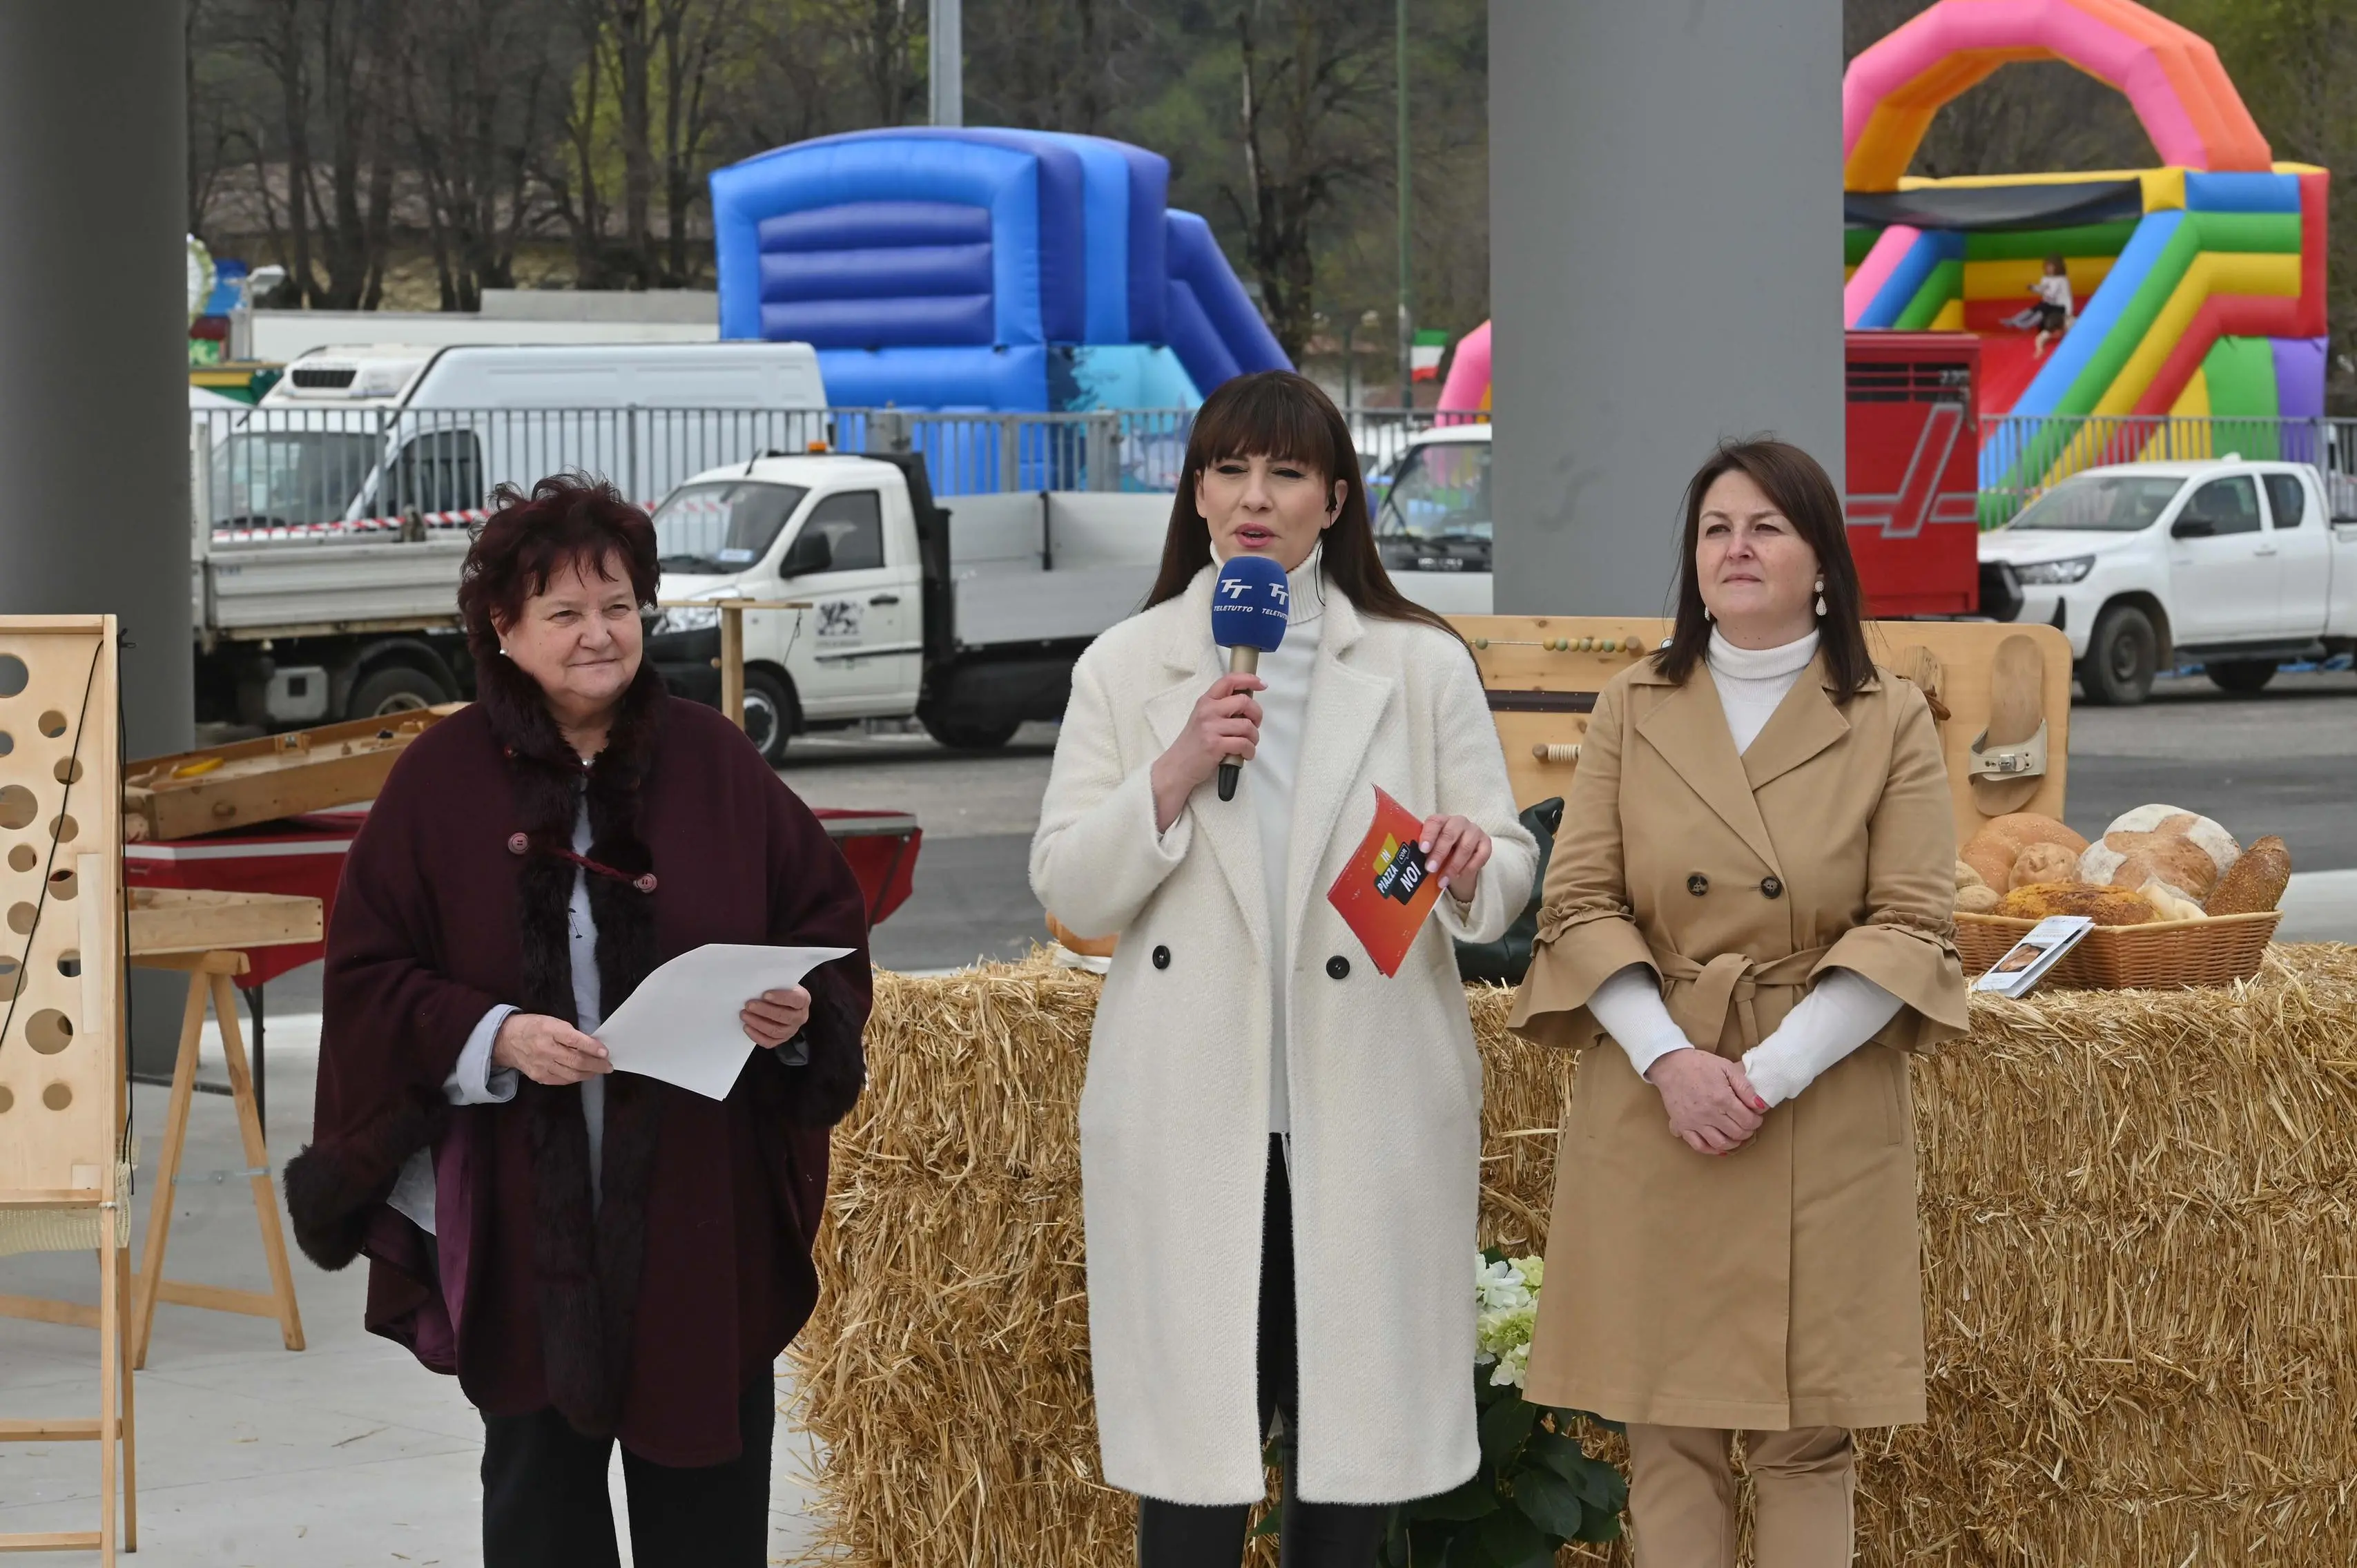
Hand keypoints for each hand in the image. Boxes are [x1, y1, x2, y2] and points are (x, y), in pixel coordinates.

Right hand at [492, 1012, 609, 1085]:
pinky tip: (583, 1074)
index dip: (592, 1047)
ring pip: (571, 1074)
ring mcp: (541, 1065)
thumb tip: (592, 1045)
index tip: (605, 1052)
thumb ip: (570, 1034)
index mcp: (549, 1030)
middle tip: (608, 1066)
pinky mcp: (539, 1077)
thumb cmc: (534, 1027)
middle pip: (576, 1061)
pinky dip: (575, 1078)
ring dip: (588, 1073)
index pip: (575, 1041)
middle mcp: (545, 1049)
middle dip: (596, 1065)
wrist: (506, 1040)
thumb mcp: (552, 1022)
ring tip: (599, 1071)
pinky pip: (562, 1080)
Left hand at [742, 985, 811, 1047]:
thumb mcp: (782, 983)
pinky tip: (747, 1027)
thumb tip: (758, 986)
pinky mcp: (781, 1039)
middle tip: (749, 1005)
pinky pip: (769, 1042)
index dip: (780, 998)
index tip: (765, 995)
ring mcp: (791, 1030)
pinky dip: (756, 1036)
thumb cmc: (781, 990)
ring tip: (744, 1015)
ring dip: (757, 1023)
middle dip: (764, 1011)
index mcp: (803, 1000)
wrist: (784, 1002)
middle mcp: (800, 1017)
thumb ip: (774, 983)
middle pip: (784, 1016)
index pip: (795, 1000)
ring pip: (775, 1030)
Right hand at [1150, 672, 1264, 829]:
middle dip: (1257, 714)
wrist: (1177, 766)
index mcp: (1206, 701)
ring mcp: (1211, 728)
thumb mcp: (1202, 718)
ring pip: (1247, 725)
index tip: (1262, 684)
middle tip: (1254, 725)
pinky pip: (1244, 744)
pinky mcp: (1215, 745)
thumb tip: (1247, 704)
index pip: (1229, 681)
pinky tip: (1245, 755)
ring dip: (1254, 737)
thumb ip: (1221, 708)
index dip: (1249, 679)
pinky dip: (1250, 751)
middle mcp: (1208, 711)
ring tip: (1249, 744)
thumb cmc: (1193, 744)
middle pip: (1244, 702)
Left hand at [1417, 814, 1491, 902]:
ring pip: (1465, 847)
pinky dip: (1469, 868)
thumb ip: (1423, 852)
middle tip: (1430, 869)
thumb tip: (1409, 865)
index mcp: (1441, 820)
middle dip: (1439, 853)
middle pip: (1449, 834)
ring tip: (1442, 881)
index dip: (1428, 835)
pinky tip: (1459, 877)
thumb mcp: (1431, 850)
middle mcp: (1458, 822)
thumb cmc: (1440, 852)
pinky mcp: (1486, 843)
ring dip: (1453, 866)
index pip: (1434, 822)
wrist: (1460, 857)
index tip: (1422, 849)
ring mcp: (1474, 831)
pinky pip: (1480, 855)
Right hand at [1645, 1048, 1768, 1156]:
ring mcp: (1695, 1122)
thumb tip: (1760, 1105)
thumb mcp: (1726, 1068)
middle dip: (1747, 1131)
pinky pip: (1698, 1145)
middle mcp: (1709, 1114)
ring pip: (1720, 1144)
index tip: (1756, 1117)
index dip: (1756, 1121)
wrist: (1671, 1065)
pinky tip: (1718, 1147)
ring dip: (1733, 1143)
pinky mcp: (1682, 1126)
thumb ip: (1745, 1087)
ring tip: (1736, 1136)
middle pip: (1737, 1133)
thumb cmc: (1700, 1064)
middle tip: (1748, 1125)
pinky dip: (1711, 1150)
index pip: (1748, 1120)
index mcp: (1722, 1098)